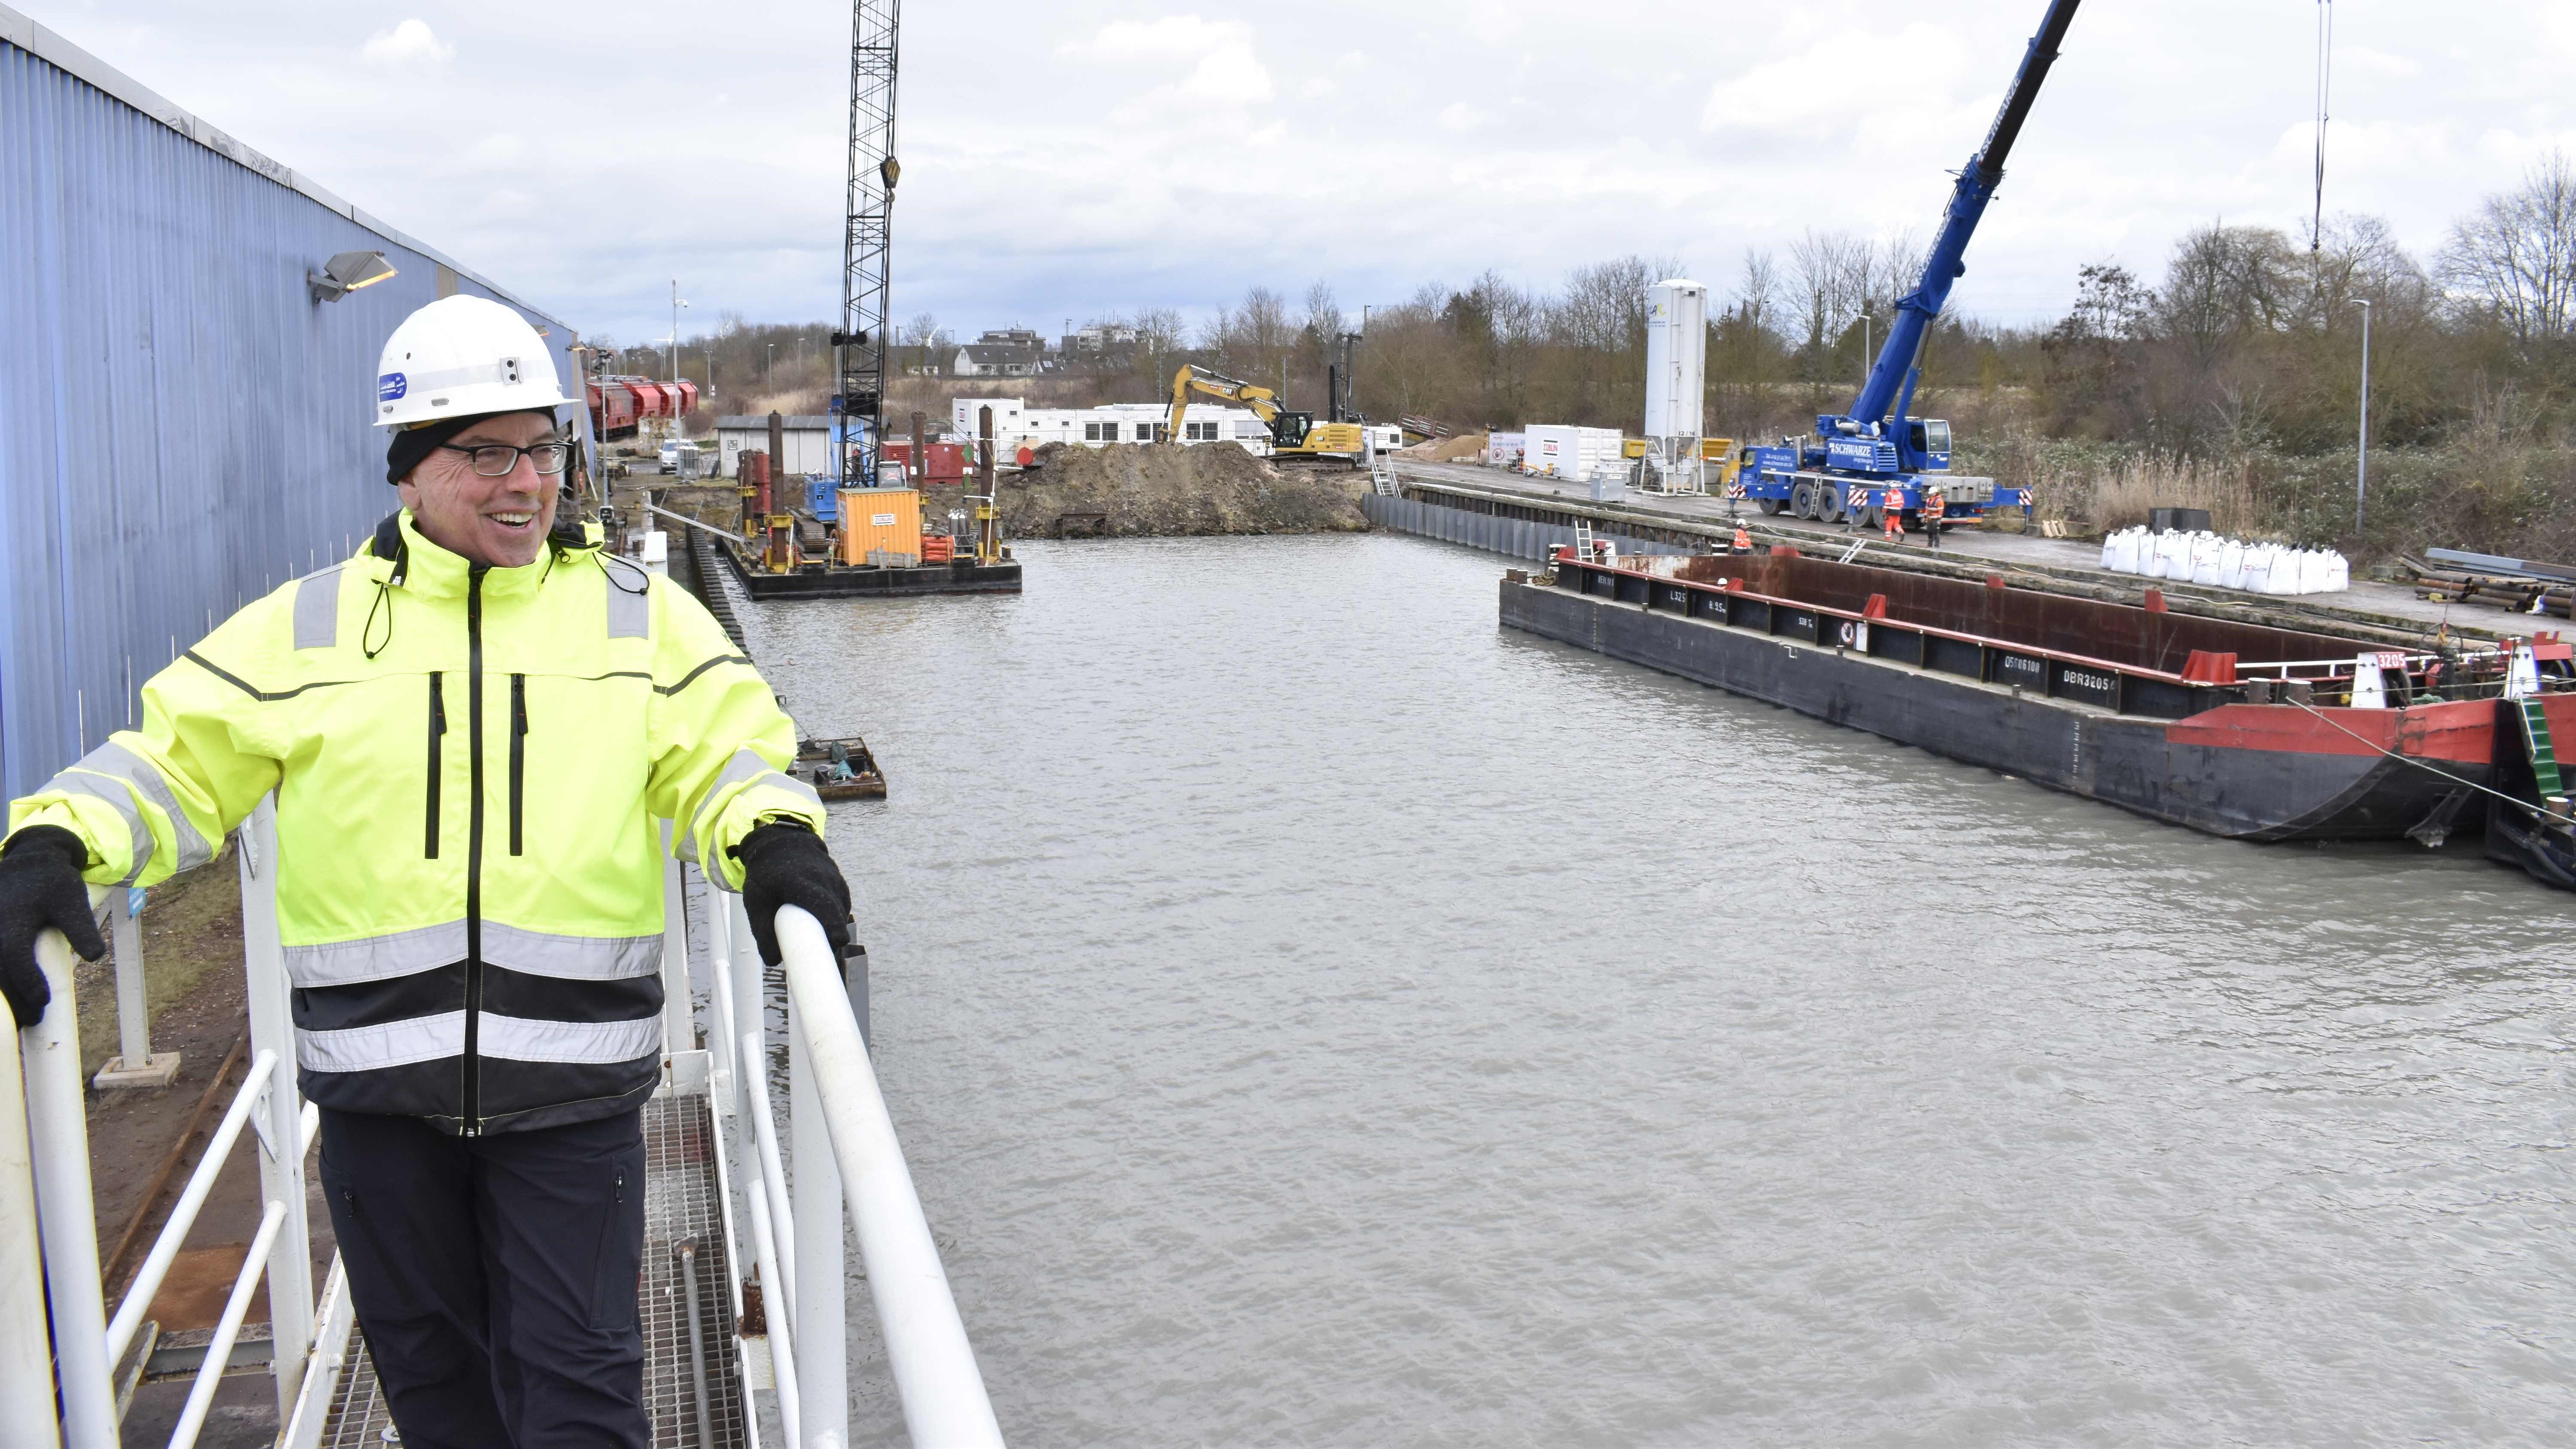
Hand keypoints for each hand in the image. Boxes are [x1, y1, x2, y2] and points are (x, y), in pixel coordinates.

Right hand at [0, 826, 106, 1027]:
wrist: (28, 860)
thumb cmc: (51, 882)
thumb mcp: (72, 901)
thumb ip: (82, 928)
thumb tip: (95, 956)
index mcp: (10, 927)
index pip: (15, 963)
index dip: (29, 986)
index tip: (44, 1001)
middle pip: (0, 976)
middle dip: (16, 1001)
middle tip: (34, 1020)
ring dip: (6, 998)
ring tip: (24, 1018)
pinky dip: (1, 984)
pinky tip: (12, 998)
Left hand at [729, 821, 852, 967]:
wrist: (779, 844)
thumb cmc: (765, 875)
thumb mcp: (755, 902)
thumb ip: (763, 931)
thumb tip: (774, 962)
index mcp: (799, 880)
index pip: (822, 903)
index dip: (832, 924)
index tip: (838, 942)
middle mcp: (822, 876)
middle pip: (836, 911)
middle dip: (833, 933)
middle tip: (821, 950)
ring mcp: (833, 876)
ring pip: (841, 908)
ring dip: (834, 924)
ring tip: (819, 935)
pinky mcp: (839, 880)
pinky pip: (842, 902)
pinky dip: (836, 914)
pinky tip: (823, 921)